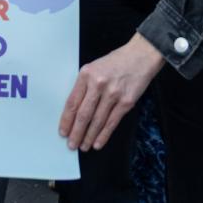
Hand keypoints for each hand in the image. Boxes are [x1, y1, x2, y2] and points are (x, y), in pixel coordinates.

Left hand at [59, 33, 163, 151]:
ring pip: (97, 121)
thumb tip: (75, 109)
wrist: (140, 56)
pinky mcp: (126, 102)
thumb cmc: (116, 61)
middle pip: (83, 114)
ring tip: (83, 146)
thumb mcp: (94, 67)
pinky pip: (112, 122)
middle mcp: (98, 84)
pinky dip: (104, 135)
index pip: (73, 102)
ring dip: (89, 136)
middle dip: (76, 132)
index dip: (67, 119)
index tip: (63, 131)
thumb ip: (85, 85)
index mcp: (86, 74)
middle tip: (71, 144)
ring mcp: (113, 94)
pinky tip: (97, 143)